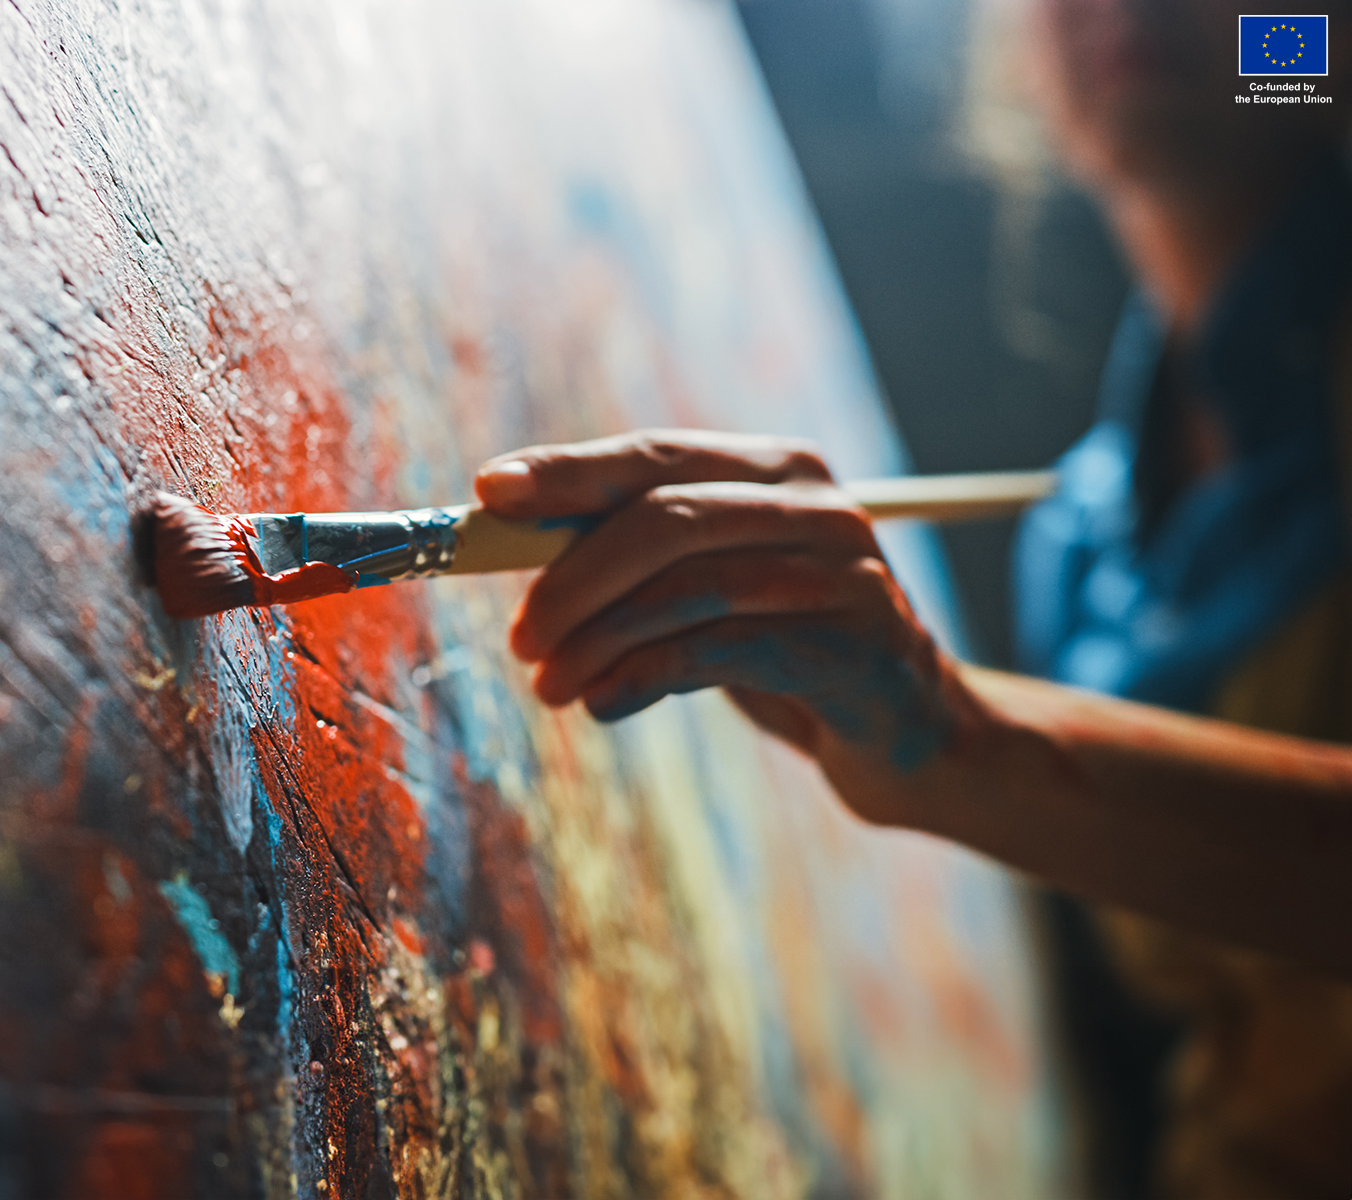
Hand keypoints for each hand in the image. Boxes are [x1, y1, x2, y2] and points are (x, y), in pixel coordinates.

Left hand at [475, 430, 984, 816]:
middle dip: (573, 578)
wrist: (910, 735)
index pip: (654, 455)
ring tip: (550, 685)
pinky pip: (721, 648)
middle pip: (664, 518)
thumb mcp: (710, 591)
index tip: (489, 493)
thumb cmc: (785, 652)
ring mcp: (844, 570)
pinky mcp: (855, 644)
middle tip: (520, 637)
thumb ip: (636, 559)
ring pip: (686, 587)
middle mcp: (816, 504)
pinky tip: (603, 703)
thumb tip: (508, 537)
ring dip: (599, 640)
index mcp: (775, 469)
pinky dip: (644, 676)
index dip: (567, 472)